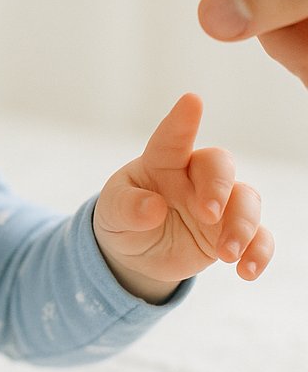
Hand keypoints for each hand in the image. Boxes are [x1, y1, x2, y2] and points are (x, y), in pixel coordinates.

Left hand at [93, 93, 273, 302]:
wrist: (136, 253)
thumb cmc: (123, 218)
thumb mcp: (113, 214)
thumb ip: (129, 208)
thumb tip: (154, 208)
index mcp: (161, 163)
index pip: (172, 138)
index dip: (182, 120)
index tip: (192, 101)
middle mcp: (193, 177)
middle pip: (220, 166)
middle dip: (219, 187)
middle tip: (207, 215)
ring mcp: (217, 204)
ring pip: (246, 200)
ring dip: (242, 226)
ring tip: (225, 255)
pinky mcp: (230, 232)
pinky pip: (258, 236)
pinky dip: (259, 251)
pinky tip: (247, 271)